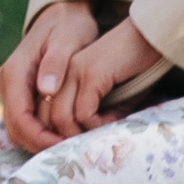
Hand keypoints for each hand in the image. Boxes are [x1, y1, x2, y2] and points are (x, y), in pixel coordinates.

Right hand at [0, 0, 101, 153]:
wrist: (63, 15)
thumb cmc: (68, 26)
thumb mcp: (68, 39)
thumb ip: (56, 63)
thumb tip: (45, 89)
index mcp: (14, 71)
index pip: (19, 118)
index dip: (41, 138)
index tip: (67, 147)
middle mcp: (7, 82)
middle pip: (16, 129)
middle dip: (42, 146)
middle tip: (73, 153)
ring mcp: (11, 90)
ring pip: (20, 130)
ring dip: (42, 143)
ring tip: (72, 147)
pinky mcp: (20, 94)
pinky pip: (27, 123)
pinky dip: (43, 134)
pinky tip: (67, 136)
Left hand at [44, 17, 163, 139]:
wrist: (146, 35)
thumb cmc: (128, 68)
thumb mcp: (103, 95)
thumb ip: (88, 113)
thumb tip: (81, 143)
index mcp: (55, 78)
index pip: (38, 114)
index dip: (52, 138)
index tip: (76, 148)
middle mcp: (58, 74)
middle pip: (45, 120)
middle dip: (65, 142)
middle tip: (90, 148)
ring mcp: (73, 72)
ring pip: (61, 119)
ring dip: (83, 135)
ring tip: (106, 131)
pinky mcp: (91, 73)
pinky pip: (84, 112)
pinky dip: (98, 124)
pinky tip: (114, 118)